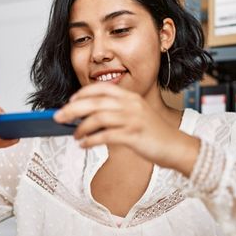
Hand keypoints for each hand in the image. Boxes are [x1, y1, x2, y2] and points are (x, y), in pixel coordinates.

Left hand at [54, 83, 199, 174]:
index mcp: (131, 97)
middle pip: (95, 102)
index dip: (83, 94)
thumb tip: (87, 118)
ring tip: (74, 136)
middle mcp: (131, 105)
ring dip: (81, 127)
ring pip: (98, 118)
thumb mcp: (136, 116)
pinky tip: (84, 145)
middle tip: (58, 117)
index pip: (102, 88)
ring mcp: (133, 120)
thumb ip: (116, 113)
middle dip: (72, 109)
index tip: (70, 101)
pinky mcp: (133, 136)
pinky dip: (91, 140)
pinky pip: (106, 136)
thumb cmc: (153, 134)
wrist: (176, 147)